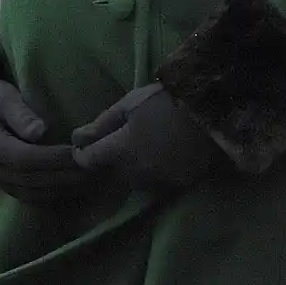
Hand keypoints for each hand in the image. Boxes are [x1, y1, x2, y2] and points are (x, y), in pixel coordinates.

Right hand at [0, 77, 86, 204]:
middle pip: (32, 180)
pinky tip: (73, 186)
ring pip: (33, 193)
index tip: (79, 152)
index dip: (54, 158)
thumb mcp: (0, 93)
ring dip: (63, 188)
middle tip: (94, 167)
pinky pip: (30, 195)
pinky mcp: (3, 185)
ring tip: (90, 177)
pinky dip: (53, 193)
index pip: (26, 159)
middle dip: (65, 176)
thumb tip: (40, 132)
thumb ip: (19, 111)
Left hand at [72, 83, 223, 190]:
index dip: (82, 152)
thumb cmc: (164, 100)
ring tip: (138, 145)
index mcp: (121, 150)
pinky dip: (152, 171)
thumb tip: (77, 138)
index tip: (83, 143)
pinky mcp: (177, 184)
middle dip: (108, 159)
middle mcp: (136, 172)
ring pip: (133, 179)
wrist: (208, 110)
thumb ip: (103, 123)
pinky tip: (159, 153)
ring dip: (129, 167)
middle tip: (113, 140)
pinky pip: (155, 182)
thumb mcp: (129, 103)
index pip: (90, 160)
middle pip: (111, 172)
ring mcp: (158, 181)